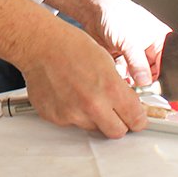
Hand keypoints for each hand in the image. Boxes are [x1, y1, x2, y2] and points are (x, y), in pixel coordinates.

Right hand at [19, 17, 148, 137]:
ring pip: (92, 127)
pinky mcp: (55, 117)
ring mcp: (72, 114)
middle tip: (113, 110)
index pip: (137, 121)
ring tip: (82, 94)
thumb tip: (128, 104)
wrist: (40, 44)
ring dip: (92, 117)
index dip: (138, 118)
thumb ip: (119, 88)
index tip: (135, 117)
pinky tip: (67, 94)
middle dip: (118, 123)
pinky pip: (70, 123)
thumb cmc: (70, 45)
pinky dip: (71, 113)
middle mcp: (93, 106)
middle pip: (117, 132)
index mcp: (111, 90)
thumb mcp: (107, 62)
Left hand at [44, 0, 168, 86]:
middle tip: (132, 79)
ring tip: (121, 70)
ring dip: (128, 77)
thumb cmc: (116, 14)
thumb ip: (138, 64)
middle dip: (140, 78)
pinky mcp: (122, 58)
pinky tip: (115, 67)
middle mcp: (150, 48)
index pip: (166, 67)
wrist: (93, 11)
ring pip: (137, 75)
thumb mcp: (130, 42)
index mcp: (161, 41)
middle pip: (152, 74)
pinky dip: (119, 73)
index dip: (158, 78)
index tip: (147, 85)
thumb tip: (145, 82)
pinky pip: (124, 73)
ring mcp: (135, 54)